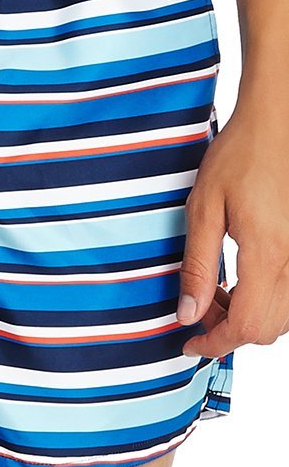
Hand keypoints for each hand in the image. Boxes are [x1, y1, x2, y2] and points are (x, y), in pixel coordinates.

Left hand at [177, 105, 288, 358]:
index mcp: (269, 254)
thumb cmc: (239, 156)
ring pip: (285, 316)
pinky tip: (243, 279)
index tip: (190, 342)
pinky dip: (268, 299)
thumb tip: (187, 315)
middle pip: (269, 328)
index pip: (248, 326)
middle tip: (198, 309)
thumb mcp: (203, 210)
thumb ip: (197, 267)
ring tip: (217, 292)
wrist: (278, 123)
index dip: (216, 343)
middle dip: (230, 331)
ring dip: (250, 316)